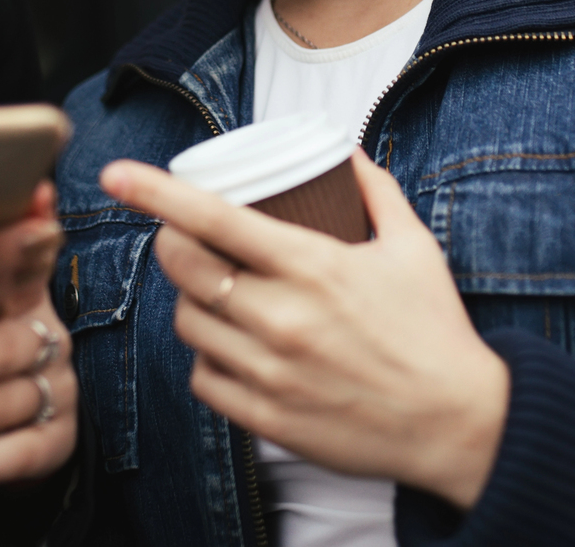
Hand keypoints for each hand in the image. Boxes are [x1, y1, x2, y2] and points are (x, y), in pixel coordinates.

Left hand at [100, 152, 508, 509]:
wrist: (459, 423)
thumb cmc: (436, 331)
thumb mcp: (413, 247)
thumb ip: (376, 191)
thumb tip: (345, 150)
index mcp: (313, 267)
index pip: (214, 219)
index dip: (155, 192)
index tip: (116, 174)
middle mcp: (282, 318)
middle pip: (184, 268)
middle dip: (170, 242)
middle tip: (184, 236)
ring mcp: (270, 371)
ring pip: (188, 323)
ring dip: (191, 300)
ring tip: (218, 291)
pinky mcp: (266, 417)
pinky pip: (203, 378)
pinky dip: (208, 357)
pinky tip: (231, 345)